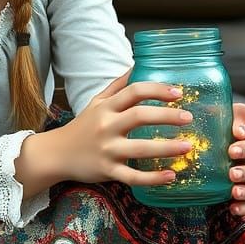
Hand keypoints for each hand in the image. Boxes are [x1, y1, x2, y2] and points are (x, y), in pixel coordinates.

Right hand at [60, 70, 195, 187]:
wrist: (56, 154)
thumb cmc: (81, 127)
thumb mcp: (96, 102)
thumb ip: (117, 86)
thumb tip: (136, 65)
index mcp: (106, 108)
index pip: (134, 92)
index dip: (157, 90)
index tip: (178, 93)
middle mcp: (106, 126)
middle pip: (139, 116)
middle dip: (167, 116)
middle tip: (188, 118)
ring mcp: (107, 150)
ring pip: (140, 149)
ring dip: (166, 148)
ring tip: (187, 147)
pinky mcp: (107, 171)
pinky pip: (133, 177)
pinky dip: (153, 178)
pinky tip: (171, 176)